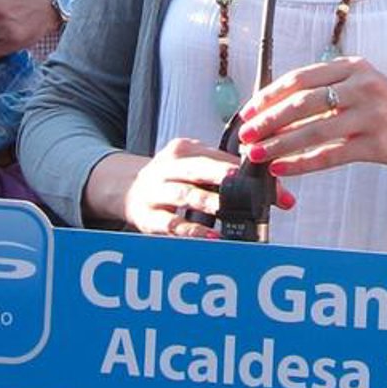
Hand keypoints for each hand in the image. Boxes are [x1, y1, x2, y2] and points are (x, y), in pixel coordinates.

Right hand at [120, 138, 245, 238]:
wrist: (126, 190)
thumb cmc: (168, 178)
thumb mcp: (187, 163)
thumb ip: (218, 167)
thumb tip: (260, 175)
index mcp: (181, 150)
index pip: (211, 154)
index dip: (235, 164)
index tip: (257, 173)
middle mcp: (166, 168)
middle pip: (196, 168)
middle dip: (219, 173)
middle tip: (241, 180)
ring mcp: (156, 192)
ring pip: (184, 194)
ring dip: (207, 201)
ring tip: (229, 208)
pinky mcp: (149, 217)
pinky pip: (173, 224)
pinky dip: (192, 231)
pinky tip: (212, 237)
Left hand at [236, 57, 386, 176]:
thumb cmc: (382, 104)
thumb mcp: (356, 84)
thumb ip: (322, 91)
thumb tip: (273, 111)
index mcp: (351, 67)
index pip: (300, 78)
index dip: (269, 95)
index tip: (248, 111)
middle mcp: (361, 87)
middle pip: (304, 102)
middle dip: (269, 120)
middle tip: (247, 134)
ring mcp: (370, 115)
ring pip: (315, 130)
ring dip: (280, 144)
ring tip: (258, 154)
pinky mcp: (375, 144)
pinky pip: (331, 154)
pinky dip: (303, 163)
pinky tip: (284, 167)